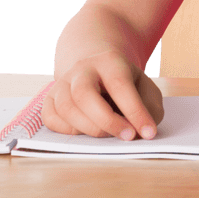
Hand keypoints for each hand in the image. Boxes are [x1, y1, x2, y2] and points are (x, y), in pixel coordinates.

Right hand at [42, 50, 163, 139]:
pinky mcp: (49, 99)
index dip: (134, 111)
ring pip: (66, 108)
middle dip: (107, 121)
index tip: (148, 133)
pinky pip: (50, 118)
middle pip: (84, 94)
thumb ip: (149, 108)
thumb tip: (139, 132)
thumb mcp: (145, 88)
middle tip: (127, 136)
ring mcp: (62, 83)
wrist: (96, 69)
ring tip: (109, 136)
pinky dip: (68, 131)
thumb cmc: (125, 84)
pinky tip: (86, 133)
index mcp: (110, 60)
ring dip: (89, 129)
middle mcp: (82, 69)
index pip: (119, 84)